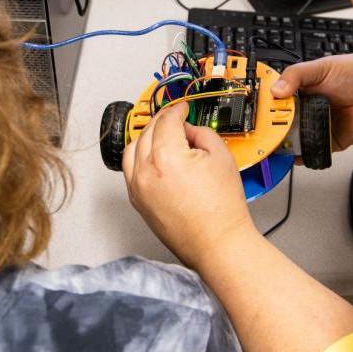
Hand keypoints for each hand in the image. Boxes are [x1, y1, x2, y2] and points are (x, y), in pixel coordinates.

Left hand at [122, 102, 255, 268]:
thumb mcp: (221, 157)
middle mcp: (146, 172)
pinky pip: (130, 170)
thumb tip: (189, 130)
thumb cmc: (222, 210)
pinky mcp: (137, 202)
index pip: (166, 122)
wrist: (218, 243)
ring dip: (146, 137)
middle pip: (148, 132)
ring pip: (133, 149)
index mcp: (166, 158)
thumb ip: (202, 134)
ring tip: (162, 135)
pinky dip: (139, 157)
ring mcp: (138, 189)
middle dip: (163, 121)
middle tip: (176, 119)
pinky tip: (152, 156)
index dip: (177, 110)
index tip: (182, 108)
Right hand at [271, 53, 352, 150]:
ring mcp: (318, 126)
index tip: (257, 116)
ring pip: (295, 141)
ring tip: (276, 147)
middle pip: (282, 125)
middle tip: (265, 135)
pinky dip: (304, 157)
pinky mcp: (331, 142)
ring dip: (286, 145)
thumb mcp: (321, 67)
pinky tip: (296, 156)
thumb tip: (276, 90)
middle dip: (273, 131)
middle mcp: (307, 110)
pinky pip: (314, 152)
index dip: (265, 110)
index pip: (276, 103)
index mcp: (300, 91)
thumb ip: (296, 76)